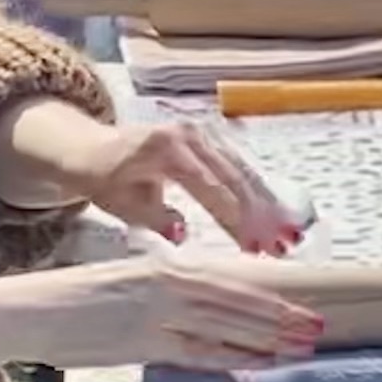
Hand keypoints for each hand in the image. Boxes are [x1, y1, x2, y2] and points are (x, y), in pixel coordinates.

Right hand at [0, 255, 325, 372]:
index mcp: (162, 268)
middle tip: (318, 328)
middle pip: (237, 301)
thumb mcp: (123, 288)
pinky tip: (260, 364)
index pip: (229, 282)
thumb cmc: (68, 304)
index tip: (299, 307)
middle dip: (281, 317)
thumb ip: (162, 297)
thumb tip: (198, 317)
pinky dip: (234, 357)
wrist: (23, 311)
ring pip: (227, 324)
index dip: (268, 297)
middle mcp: (165, 284)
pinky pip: (200, 351)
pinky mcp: (143, 341)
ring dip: (269, 337)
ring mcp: (156, 313)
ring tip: (302, 347)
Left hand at [64, 114, 307, 253]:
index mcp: (166, 147)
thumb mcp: (121, 203)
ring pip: (243, 171)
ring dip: (267, 204)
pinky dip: (259, 191)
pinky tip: (276, 213)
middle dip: (261, 214)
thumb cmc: (107, 179)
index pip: (209, 187)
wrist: (92, 148)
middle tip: (283, 244)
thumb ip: (153, 217)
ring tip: (288, 234)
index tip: (254, 247)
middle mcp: (190, 135)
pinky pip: (240, 165)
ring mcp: (203, 133)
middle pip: (234, 177)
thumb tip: (183, 232)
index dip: (234, 219)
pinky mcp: (210, 139)